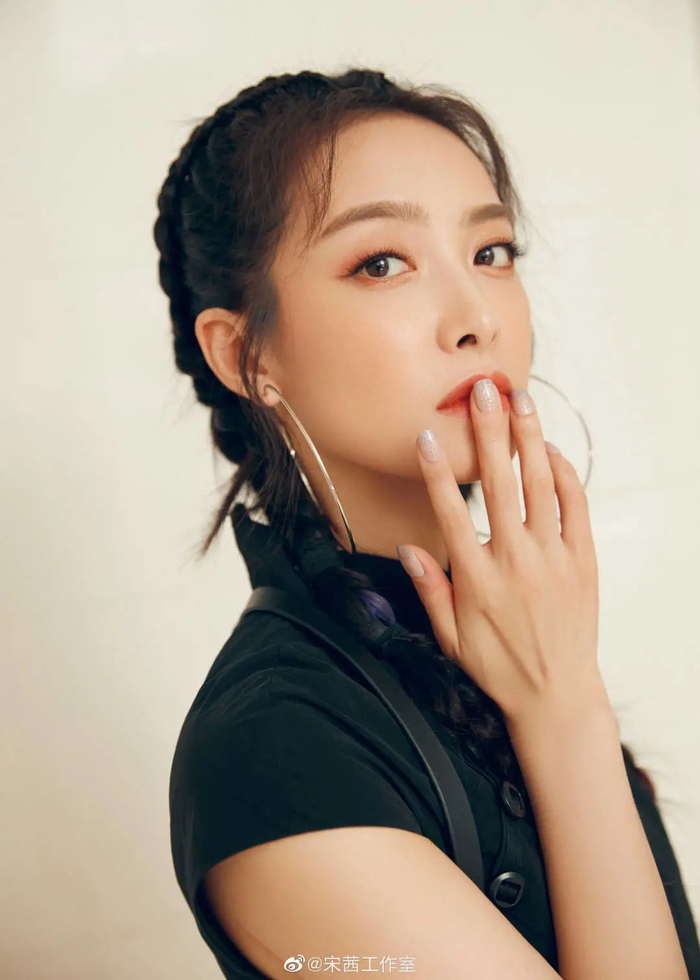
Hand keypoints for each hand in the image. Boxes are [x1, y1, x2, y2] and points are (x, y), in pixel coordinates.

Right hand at [400, 380, 602, 725]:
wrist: (557, 694)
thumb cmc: (499, 667)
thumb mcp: (450, 637)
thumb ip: (431, 588)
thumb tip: (407, 547)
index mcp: (477, 579)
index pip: (451, 513)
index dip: (436, 472)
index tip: (426, 437)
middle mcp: (515, 561)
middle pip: (500, 483)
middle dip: (489, 432)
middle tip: (483, 392)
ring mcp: (553, 557)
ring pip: (540, 484)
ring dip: (529, 439)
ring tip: (520, 401)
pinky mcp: (583, 560)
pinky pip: (575, 506)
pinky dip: (564, 474)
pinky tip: (549, 450)